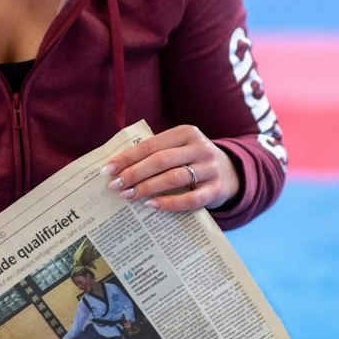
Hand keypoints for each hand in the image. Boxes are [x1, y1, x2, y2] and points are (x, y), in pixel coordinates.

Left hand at [102, 125, 238, 212]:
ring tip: (128, 195)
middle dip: (134, 173)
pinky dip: (169, 202)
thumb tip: (116, 169)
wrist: (230, 174)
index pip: (151, 145)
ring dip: (147, 187)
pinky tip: (151, 205)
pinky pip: (190, 198)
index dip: (127, 157)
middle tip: (115, 186)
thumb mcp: (178, 149)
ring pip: (174, 177)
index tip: (108, 170)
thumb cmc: (192, 161)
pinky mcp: (216, 189)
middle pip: (161, 160)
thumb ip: (155, 154)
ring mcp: (210, 168)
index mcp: (186, 132)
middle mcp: (200, 147)